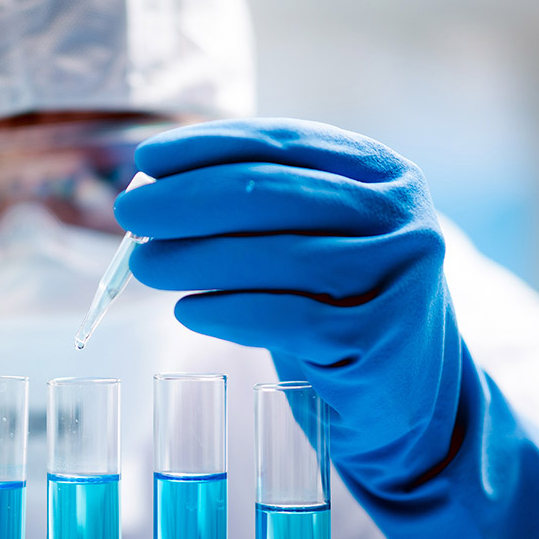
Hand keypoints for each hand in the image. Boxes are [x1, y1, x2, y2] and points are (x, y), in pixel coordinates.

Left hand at [115, 117, 461, 494]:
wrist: (409, 395)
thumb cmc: (339, 304)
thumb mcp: (316, 238)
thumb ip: (258, 207)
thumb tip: (153, 188)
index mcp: (380, 172)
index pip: (282, 143)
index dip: (207, 146)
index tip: (147, 158)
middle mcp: (399, 215)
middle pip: (271, 194)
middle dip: (186, 199)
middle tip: (129, 212)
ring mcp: (396, 276)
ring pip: (274, 255)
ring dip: (193, 257)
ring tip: (144, 266)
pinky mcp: (377, 339)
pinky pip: (283, 317)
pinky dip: (225, 310)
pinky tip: (188, 310)